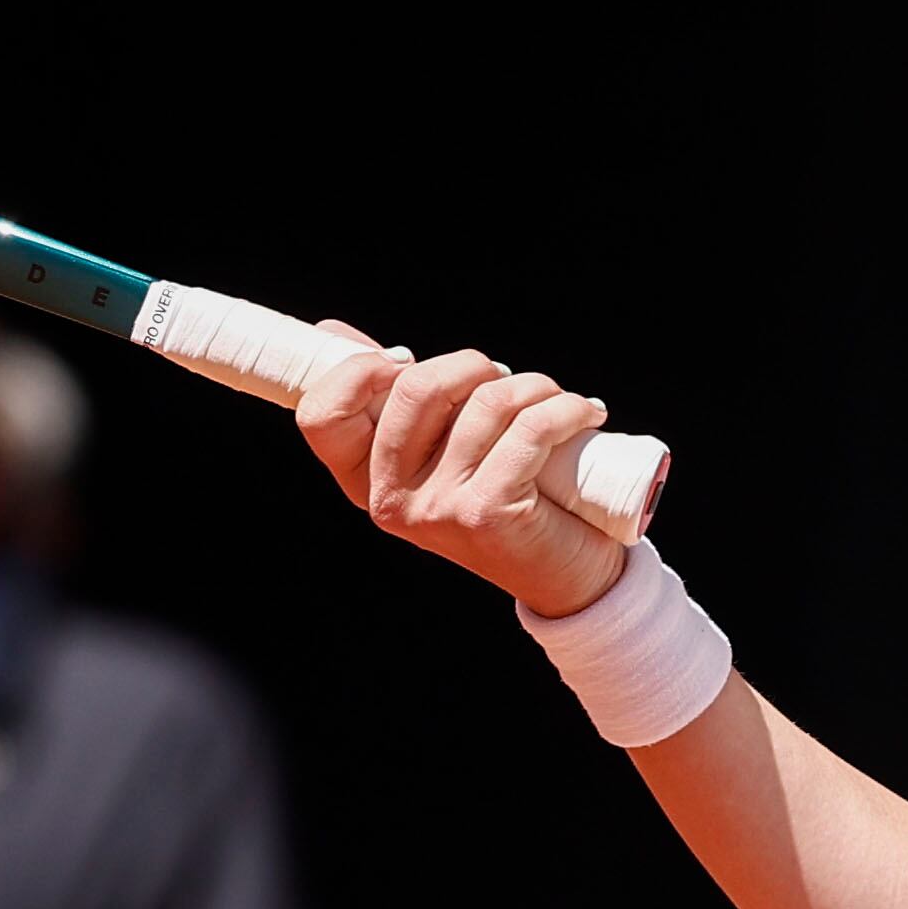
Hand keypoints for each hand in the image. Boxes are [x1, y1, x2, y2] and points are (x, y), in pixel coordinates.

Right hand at [293, 325, 629, 618]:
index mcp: (365, 482)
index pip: (322, 416)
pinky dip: (567, 409)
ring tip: (556, 401)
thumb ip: (389, 398)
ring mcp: (437, 510)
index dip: (359, 370)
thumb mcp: (437, 450)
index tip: (406, 360)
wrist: (567, 577)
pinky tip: (586, 414)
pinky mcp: (488, 512)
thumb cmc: (500, 495)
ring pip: (485, 402)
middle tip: (506, 380)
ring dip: (534, 386)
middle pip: (414, 387)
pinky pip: (529, 428)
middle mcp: (391, 502)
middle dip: (472, 365)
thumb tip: (332, 331)